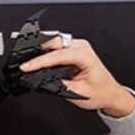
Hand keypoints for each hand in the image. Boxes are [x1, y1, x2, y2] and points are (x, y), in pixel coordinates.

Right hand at [20, 38, 134, 117]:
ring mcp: (78, 46)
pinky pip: (56, 45)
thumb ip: (60, 84)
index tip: (26, 67)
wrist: (110, 93)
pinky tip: (39, 58)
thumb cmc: (100, 93)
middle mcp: (82, 47)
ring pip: (54, 41)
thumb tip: (43, 78)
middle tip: (24, 63)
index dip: (39, 62)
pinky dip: (46, 51)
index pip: (56, 55)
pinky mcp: (73, 49)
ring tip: (29, 62)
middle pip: (54, 42)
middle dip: (37, 52)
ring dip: (41, 50)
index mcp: (85, 56)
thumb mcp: (78, 93)